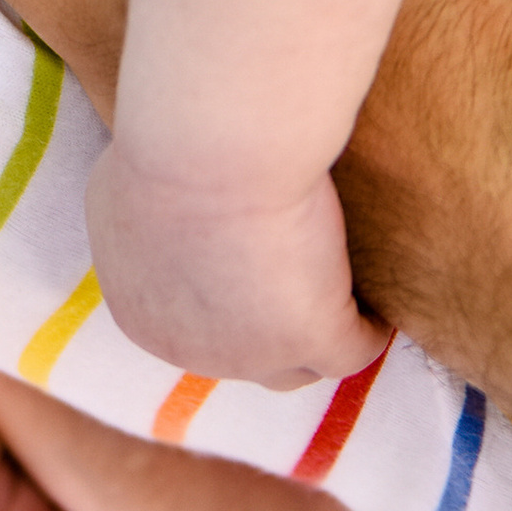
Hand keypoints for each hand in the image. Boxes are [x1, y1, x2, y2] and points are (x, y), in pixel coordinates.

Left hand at [83, 146, 387, 391]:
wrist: (211, 146)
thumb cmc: (172, 144)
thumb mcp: (131, 187)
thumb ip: (144, 225)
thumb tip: (164, 220)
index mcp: (142, 315)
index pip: (194, 326)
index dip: (229, 298)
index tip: (258, 259)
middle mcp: (190, 349)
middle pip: (243, 353)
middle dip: (268, 323)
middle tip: (301, 279)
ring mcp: (248, 356)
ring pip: (297, 366)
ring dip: (319, 334)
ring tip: (347, 298)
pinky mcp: (307, 340)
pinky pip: (352, 352)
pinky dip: (369, 330)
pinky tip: (380, 302)